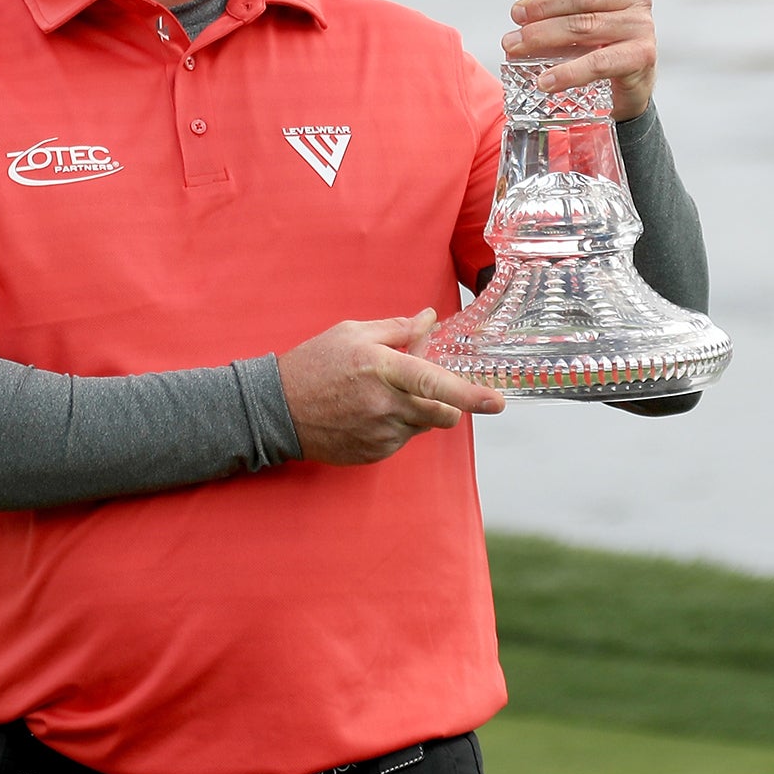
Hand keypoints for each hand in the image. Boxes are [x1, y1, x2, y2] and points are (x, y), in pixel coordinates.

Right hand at [277, 310, 505, 465]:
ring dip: (415, 411)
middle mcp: (385, 405)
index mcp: (382, 369)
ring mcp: (379, 434)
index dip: (469, 394)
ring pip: (422, 426)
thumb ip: (397, 329)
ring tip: (379, 396)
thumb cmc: (314, 364)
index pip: (434, 383)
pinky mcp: (374, 453)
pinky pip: (402, 440)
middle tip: (427, 388)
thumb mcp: (353, 333)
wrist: (277, 410)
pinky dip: (396, 426)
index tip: (496, 402)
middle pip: (442, 414)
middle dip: (448, 403)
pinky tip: (366, 413)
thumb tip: (429, 320)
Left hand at [483, 0, 657, 121]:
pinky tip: (544, 80)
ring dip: (544, 36)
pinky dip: (568, 72)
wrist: (621, 85)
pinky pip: (597, 63)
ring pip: (586, 27)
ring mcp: (642, 29)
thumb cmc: (591, 36)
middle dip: (544, 6)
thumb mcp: (570, 8)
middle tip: (515, 15)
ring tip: (513, 45)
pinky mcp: (639, 59)